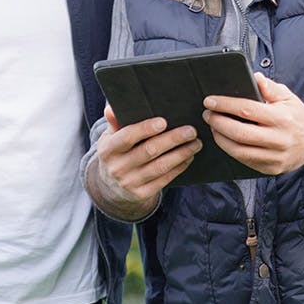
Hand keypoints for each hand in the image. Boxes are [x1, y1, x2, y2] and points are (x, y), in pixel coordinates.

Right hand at [87, 105, 201, 219]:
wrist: (111, 186)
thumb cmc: (116, 152)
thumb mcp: (110, 138)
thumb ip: (114, 122)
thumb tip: (111, 108)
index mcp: (108, 149)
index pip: (127, 137)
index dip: (145, 129)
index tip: (164, 121)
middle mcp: (117, 168)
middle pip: (149, 151)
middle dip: (173, 139)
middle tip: (191, 131)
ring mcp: (130, 183)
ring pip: (160, 166)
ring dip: (181, 154)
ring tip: (196, 143)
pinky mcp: (142, 194)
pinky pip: (164, 179)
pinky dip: (179, 167)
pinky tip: (189, 157)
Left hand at [202, 73, 303, 174]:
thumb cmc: (297, 116)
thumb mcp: (287, 97)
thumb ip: (269, 87)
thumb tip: (254, 77)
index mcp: (282, 118)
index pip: (247, 110)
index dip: (225, 105)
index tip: (210, 101)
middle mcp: (280, 139)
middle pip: (240, 133)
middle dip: (218, 123)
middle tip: (208, 114)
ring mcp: (276, 157)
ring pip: (240, 151)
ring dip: (221, 139)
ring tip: (213, 127)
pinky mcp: (272, 169)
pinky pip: (246, 161)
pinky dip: (231, 150)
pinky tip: (225, 140)